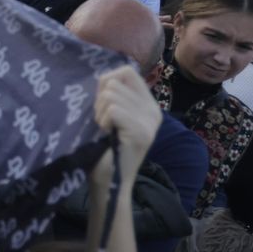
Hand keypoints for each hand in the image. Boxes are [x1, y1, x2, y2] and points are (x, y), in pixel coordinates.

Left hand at [91, 66, 161, 186]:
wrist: (109, 180)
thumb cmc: (104, 146)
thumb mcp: (111, 115)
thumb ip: (113, 95)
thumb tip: (104, 76)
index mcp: (148, 104)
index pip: (127, 71)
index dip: (107, 82)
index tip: (102, 103)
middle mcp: (153, 111)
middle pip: (115, 82)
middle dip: (99, 101)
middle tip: (103, 122)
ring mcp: (149, 122)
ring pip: (111, 95)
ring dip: (99, 112)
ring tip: (105, 129)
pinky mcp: (141, 132)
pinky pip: (113, 110)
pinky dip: (102, 120)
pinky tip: (107, 134)